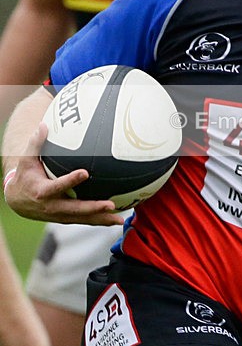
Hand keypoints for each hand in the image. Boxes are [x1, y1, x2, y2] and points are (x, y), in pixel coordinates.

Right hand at [4, 123, 121, 225]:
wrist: (17, 202)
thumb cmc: (25, 176)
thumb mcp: (26, 160)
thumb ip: (35, 144)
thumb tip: (43, 125)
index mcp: (42, 192)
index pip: (58, 186)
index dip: (70, 181)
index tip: (84, 172)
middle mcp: (52, 207)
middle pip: (75, 209)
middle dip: (93, 208)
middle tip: (110, 205)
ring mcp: (60, 215)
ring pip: (82, 218)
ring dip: (101, 219)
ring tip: (120, 219)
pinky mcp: (66, 219)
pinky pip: (84, 221)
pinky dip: (100, 221)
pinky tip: (116, 219)